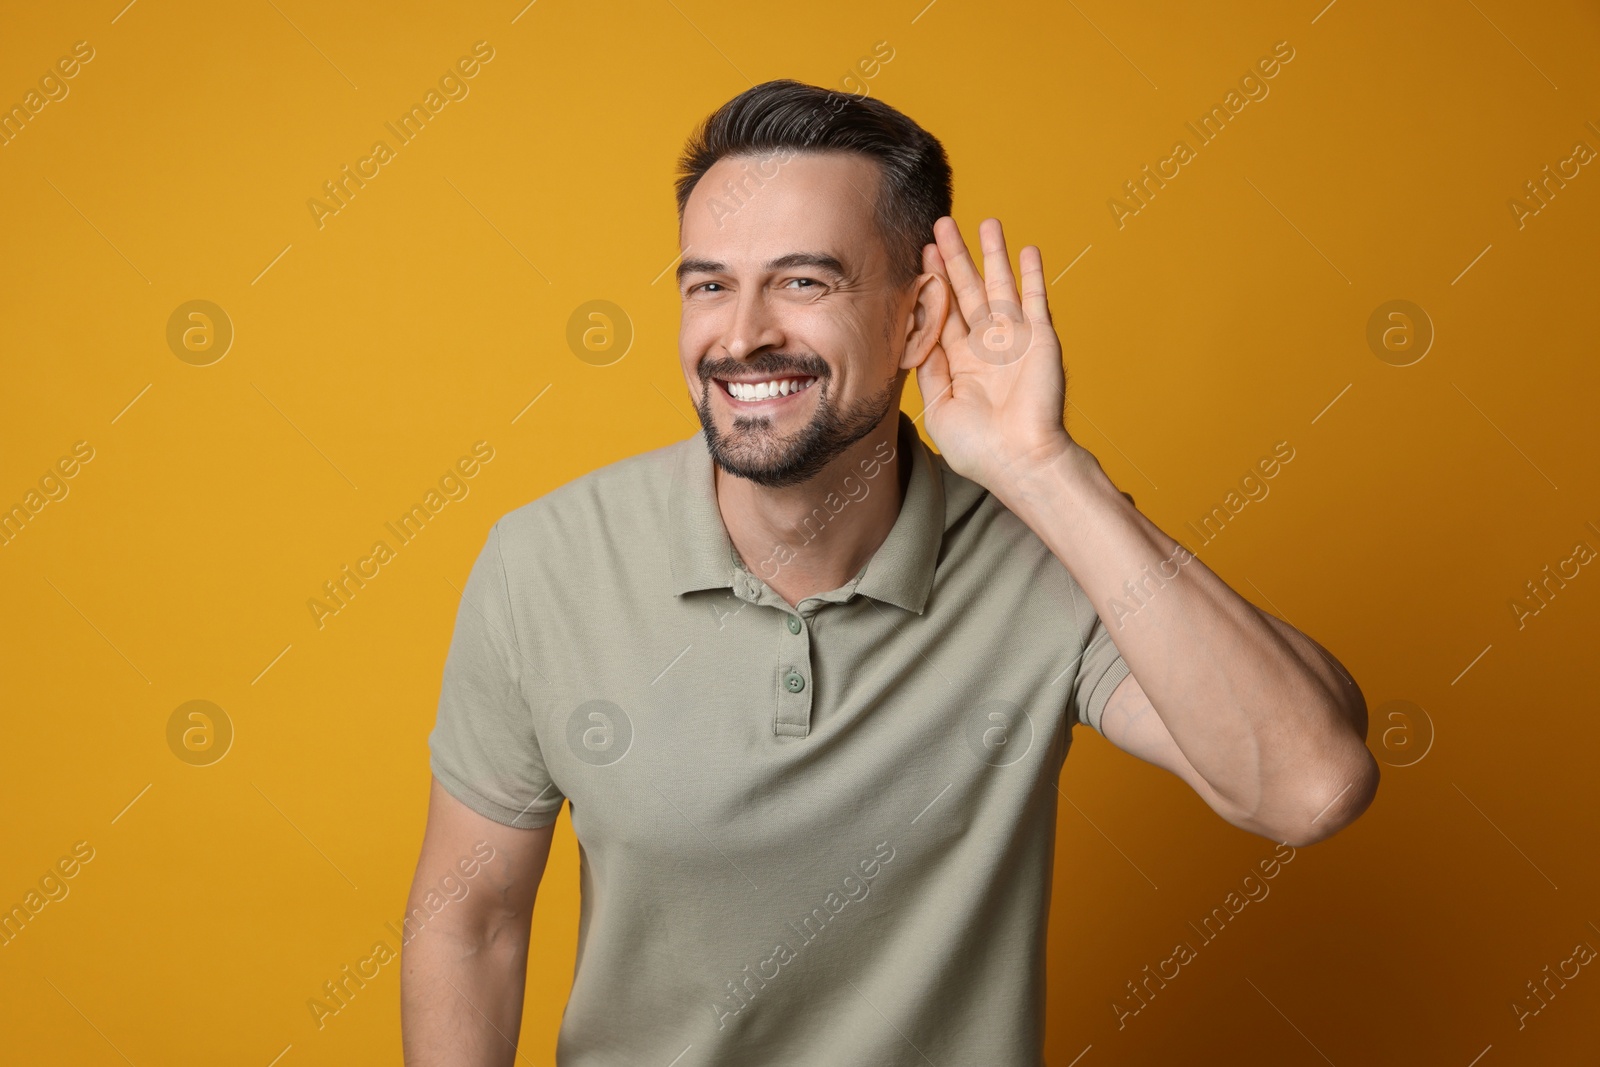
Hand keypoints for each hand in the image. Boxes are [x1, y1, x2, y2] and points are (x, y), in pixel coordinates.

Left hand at [916, 216, 1078, 494]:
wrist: (1020, 460)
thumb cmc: (979, 447)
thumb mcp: (938, 407)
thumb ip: (927, 368)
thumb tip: (915, 334)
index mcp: (961, 362)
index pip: (944, 312)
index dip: (933, 282)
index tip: (922, 253)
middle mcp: (987, 346)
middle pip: (967, 290)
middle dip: (955, 257)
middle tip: (942, 224)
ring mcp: (1015, 340)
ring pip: (1000, 286)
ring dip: (992, 255)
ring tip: (985, 222)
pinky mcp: (1041, 339)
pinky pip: (1036, 299)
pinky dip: (1031, 274)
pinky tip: (1026, 249)